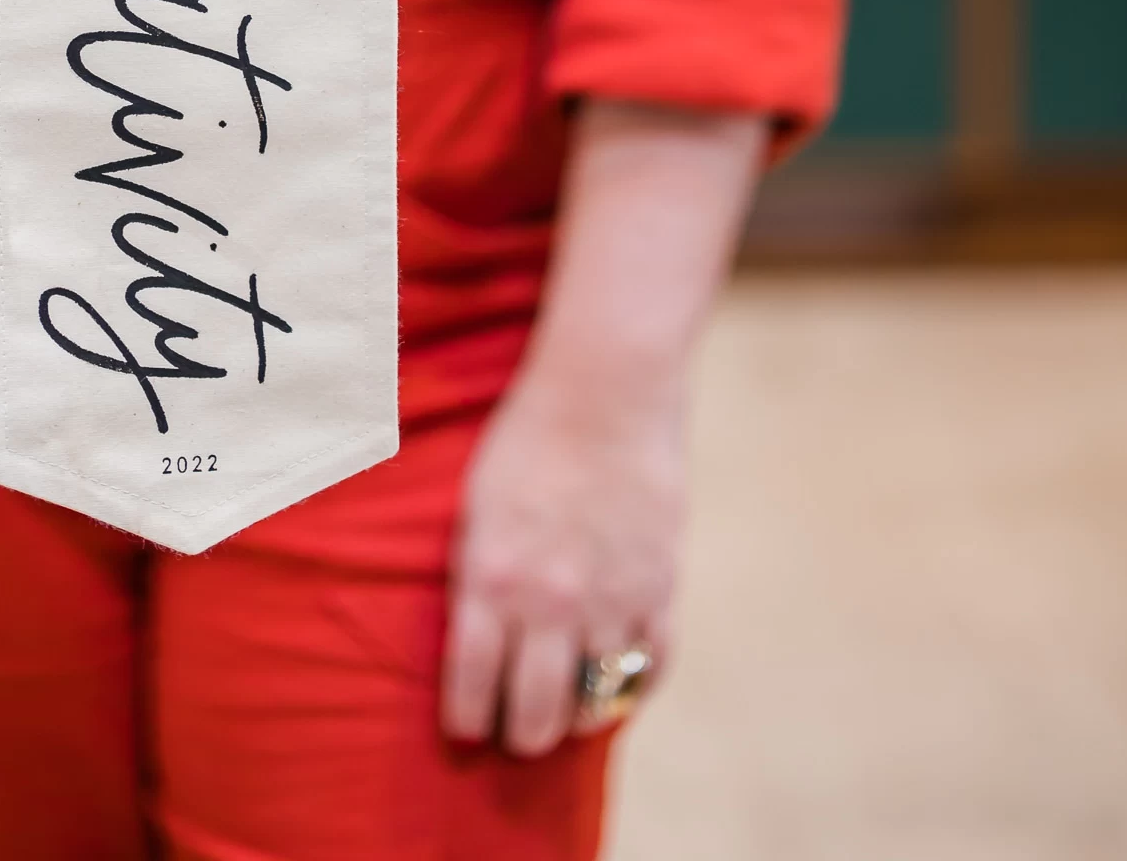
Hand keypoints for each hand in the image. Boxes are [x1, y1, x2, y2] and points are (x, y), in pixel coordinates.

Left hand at [440, 362, 685, 754]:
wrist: (604, 392)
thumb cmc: (526, 441)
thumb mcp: (475, 507)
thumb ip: (476, 580)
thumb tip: (475, 647)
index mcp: (491, 577)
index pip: (471, 685)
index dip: (467, 721)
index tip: (468, 730)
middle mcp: (548, 602)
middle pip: (534, 716)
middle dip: (521, 734)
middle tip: (518, 729)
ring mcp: (609, 601)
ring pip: (592, 706)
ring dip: (575, 713)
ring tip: (565, 706)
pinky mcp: (659, 590)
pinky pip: (649, 670)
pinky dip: (633, 686)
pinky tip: (615, 680)